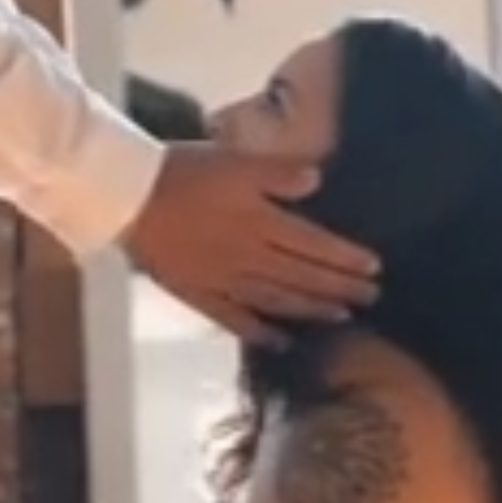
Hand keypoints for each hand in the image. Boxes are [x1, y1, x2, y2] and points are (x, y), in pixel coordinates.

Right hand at [123, 146, 379, 335]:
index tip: (374, 268)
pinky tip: (282, 341)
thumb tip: (316, 181)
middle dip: (340, 288)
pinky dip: (260, 332)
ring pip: (276, 300)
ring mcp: (224, 281)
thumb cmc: (181, 171)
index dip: (345, 258)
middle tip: (371, 297)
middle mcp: (248, 258)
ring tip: (341, 316)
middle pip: (302, 276)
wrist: (126, 197)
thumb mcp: (234, 161)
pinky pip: (234, 319)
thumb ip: (276, 174)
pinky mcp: (199, 294)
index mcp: (259, 222)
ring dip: (311, 309)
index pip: (313, 244)